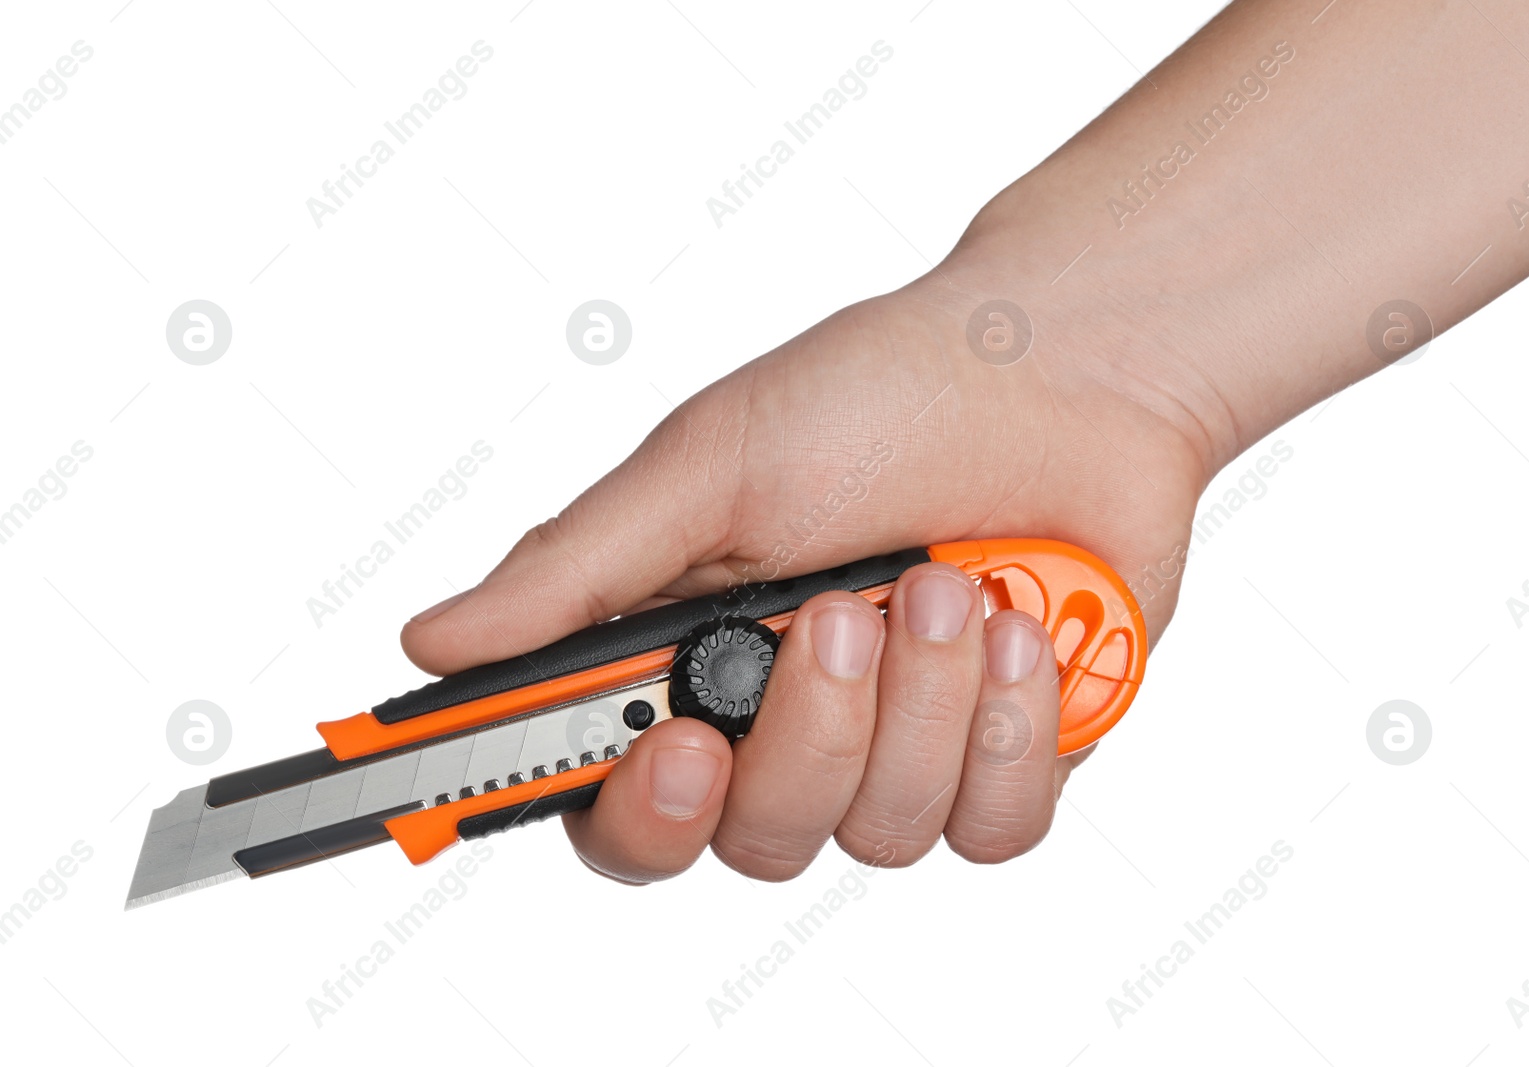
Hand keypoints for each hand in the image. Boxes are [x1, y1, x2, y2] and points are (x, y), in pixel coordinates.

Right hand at [399, 260, 1211, 881]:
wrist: (1066, 367)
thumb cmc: (881, 393)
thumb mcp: (710, 463)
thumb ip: (578, 570)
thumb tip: (434, 642)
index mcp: (689, 658)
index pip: (617, 802)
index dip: (633, 811)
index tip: (673, 752)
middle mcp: (785, 724)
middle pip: (754, 839)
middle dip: (811, 725)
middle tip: (843, 607)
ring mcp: (898, 749)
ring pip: (879, 832)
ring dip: (923, 701)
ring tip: (952, 585)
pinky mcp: (1001, 760)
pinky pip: (991, 827)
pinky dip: (1007, 730)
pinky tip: (1020, 634)